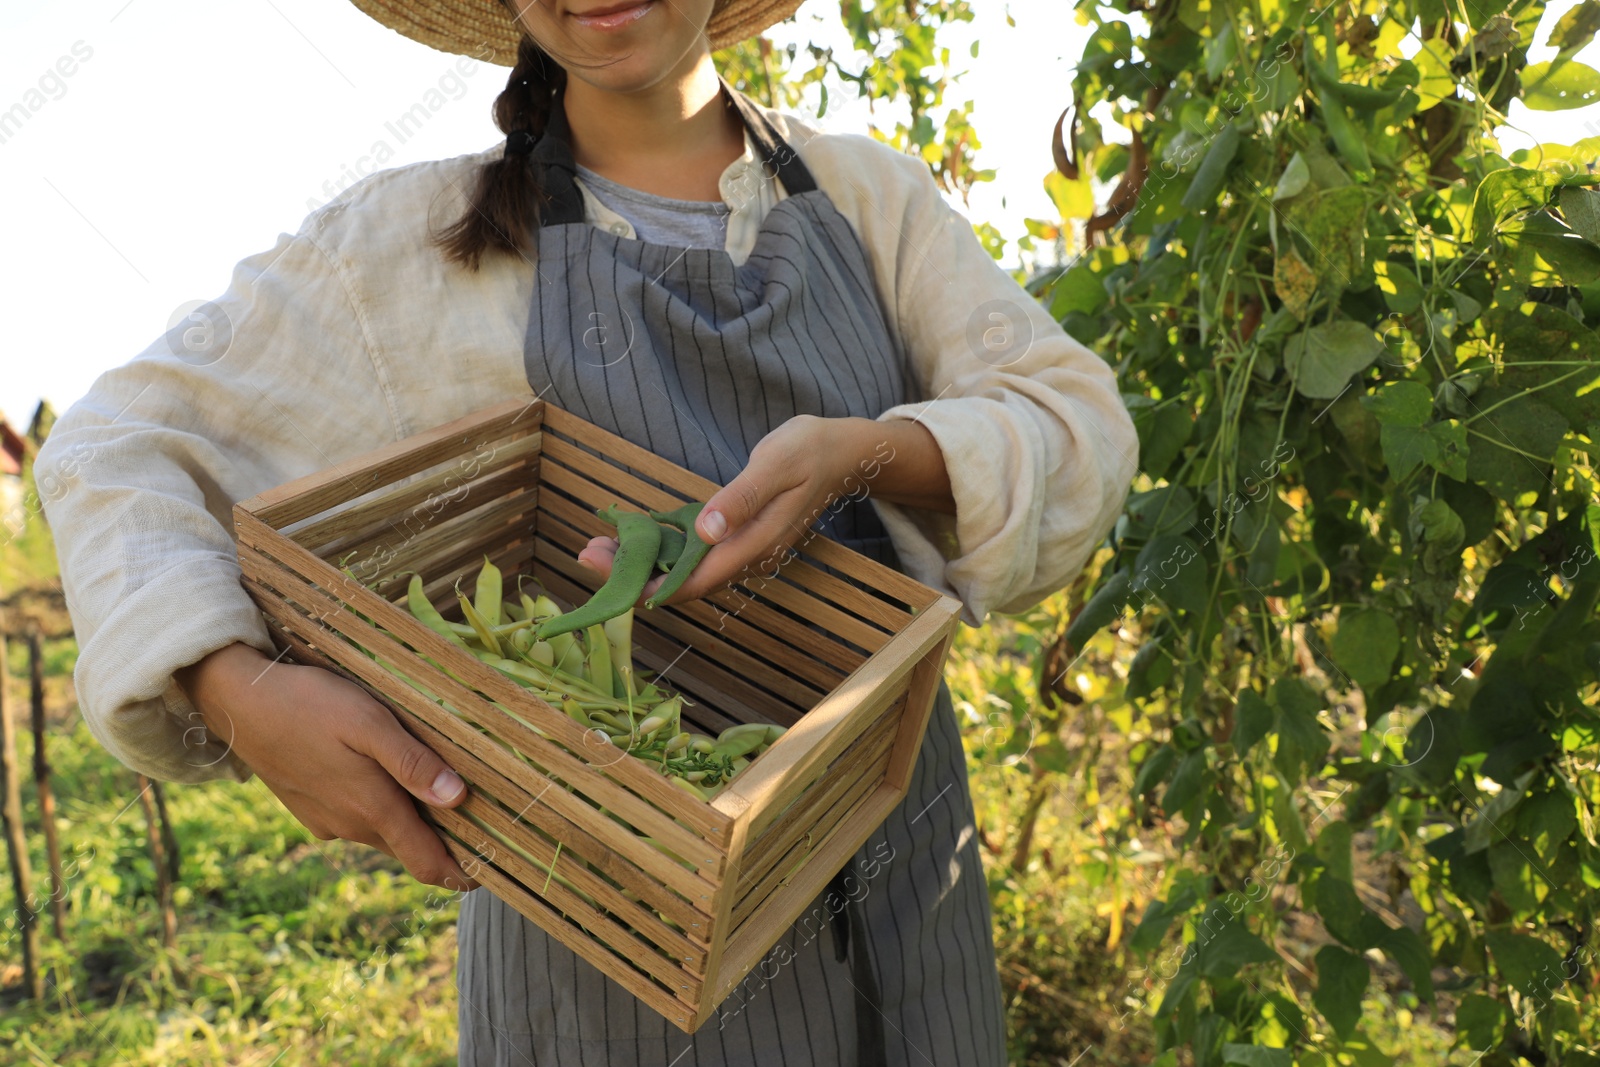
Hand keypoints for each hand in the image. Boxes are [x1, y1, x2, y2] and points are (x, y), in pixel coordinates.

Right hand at [176, 643, 478, 890]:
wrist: (237, 700)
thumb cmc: (310, 704)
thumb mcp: (370, 723)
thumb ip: (413, 764)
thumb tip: (459, 799)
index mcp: (373, 810)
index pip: (428, 864)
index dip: (462, 874)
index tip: (493, 872)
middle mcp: (351, 826)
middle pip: (409, 847)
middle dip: (443, 842)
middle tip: (480, 819)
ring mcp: (327, 820)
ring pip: (382, 830)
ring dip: (409, 821)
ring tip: (438, 791)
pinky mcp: (309, 807)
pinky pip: (355, 818)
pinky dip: (378, 807)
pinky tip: (384, 776)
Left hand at [577, 414, 953, 604]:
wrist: (841, 452)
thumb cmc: (809, 451)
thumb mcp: (775, 465)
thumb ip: (741, 499)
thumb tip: (706, 532)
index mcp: (755, 545)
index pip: (694, 581)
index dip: (649, 584)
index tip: (609, 574)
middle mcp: (746, 557)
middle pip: (682, 581)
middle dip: (632, 574)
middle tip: (586, 554)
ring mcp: (741, 549)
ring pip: (683, 570)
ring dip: (641, 562)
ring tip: (598, 546)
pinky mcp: (735, 536)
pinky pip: (692, 554)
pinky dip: (660, 548)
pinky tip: (632, 536)